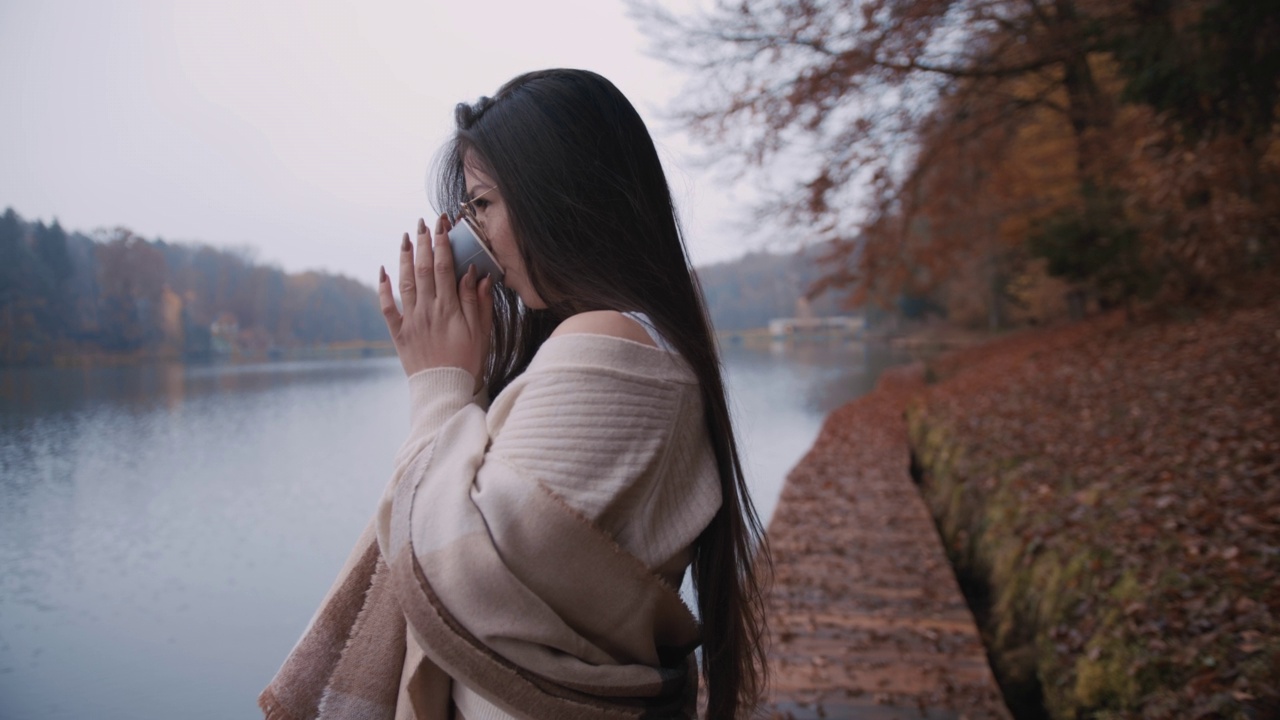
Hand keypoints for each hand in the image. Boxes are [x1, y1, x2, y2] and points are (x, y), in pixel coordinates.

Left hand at [378, 214, 493, 386]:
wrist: (444, 390)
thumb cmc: (468, 360)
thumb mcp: (481, 331)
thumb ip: (478, 301)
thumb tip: (477, 273)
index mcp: (449, 308)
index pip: (444, 268)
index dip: (442, 244)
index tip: (442, 226)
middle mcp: (427, 310)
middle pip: (423, 269)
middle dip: (423, 243)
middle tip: (422, 223)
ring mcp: (411, 321)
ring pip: (405, 281)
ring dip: (405, 257)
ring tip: (406, 238)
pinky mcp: (399, 332)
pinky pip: (387, 306)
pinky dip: (383, 287)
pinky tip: (383, 270)